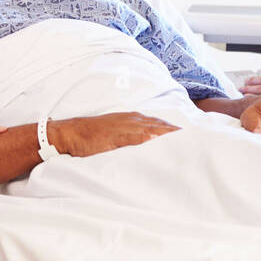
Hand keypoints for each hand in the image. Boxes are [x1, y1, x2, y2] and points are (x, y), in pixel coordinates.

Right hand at [49, 111, 179, 156]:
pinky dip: (142, 137)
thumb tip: (147, 141)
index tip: (185, 132)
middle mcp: (128, 120)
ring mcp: (120, 127)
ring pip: (147, 128)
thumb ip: (130, 135)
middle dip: (171, 129)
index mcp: (129, 119)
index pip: (155, 121)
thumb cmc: (91, 134)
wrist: (70, 133)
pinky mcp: (112, 137)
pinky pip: (130, 136)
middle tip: (190, 135)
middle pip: (155, 123)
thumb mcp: (114, 131)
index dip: (169, 126)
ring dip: (162, 131)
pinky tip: (153, 139)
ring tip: (178, 136)